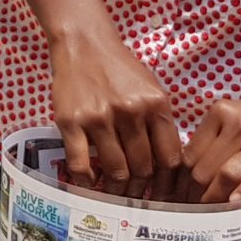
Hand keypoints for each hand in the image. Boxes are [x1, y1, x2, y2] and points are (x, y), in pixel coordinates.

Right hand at [48, 25, 180, 186]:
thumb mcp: (151, 89)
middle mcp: (130, 112)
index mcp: (155, 104)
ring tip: (114, 193)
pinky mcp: (72, 122)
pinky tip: (89, 183)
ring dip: (115, 189)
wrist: (84, 44)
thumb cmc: (120, 69)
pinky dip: (86, 181)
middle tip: (135, 197)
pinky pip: (80, 164)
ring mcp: (100, 117)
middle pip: (143, 168)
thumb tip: (166, 166)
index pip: (169, 158)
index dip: (166, 183)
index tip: (161, 195)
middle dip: (140, 189)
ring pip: (115, 170)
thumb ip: (160, 123)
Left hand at [180, 76, 240, 204]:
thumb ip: (217, 141)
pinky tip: (236, 203)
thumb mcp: (239, 119)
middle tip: (191, 214)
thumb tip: (193, 177)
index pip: (189, 155)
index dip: (180, 183)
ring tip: (210, 214)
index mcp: (220, 114)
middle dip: (194, 196)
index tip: (178, 200)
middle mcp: (237, 125)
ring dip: (215, 198)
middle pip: (203, 168)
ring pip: (226, 174)